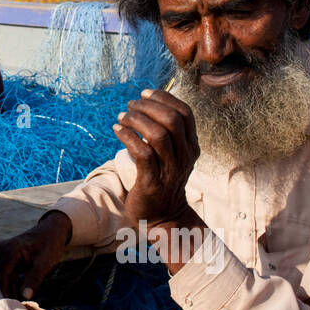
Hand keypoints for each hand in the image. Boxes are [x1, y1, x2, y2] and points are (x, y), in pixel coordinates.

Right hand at [0, 211, 71, 300]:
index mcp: (11, 249)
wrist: (50, 233)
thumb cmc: (48, 246)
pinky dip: (1, 284)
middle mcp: (1, 250)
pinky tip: (6, 297)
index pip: (1, 272)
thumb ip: (34, 279)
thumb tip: (25, 297)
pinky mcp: (1, 259)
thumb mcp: (45, 263)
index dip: (3, 289)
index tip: (6, 305)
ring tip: (0, 305)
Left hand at [112, 89, 200, 227]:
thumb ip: (166, 132)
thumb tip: (145, 103)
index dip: (164, 98)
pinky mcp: (152, 182)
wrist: (164, 216)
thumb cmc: (163, 179)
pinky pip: (142, 153)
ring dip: (136, 120)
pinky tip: (117, 131)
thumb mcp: (172, 155)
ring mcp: (170, 170)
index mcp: (191, 146)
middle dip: (148, 107)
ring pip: (158, 135)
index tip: (144, 93)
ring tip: (122, 117)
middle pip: (172, 120)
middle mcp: (185, 157)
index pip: (185, 113)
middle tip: (130, 105)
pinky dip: (128, 137)